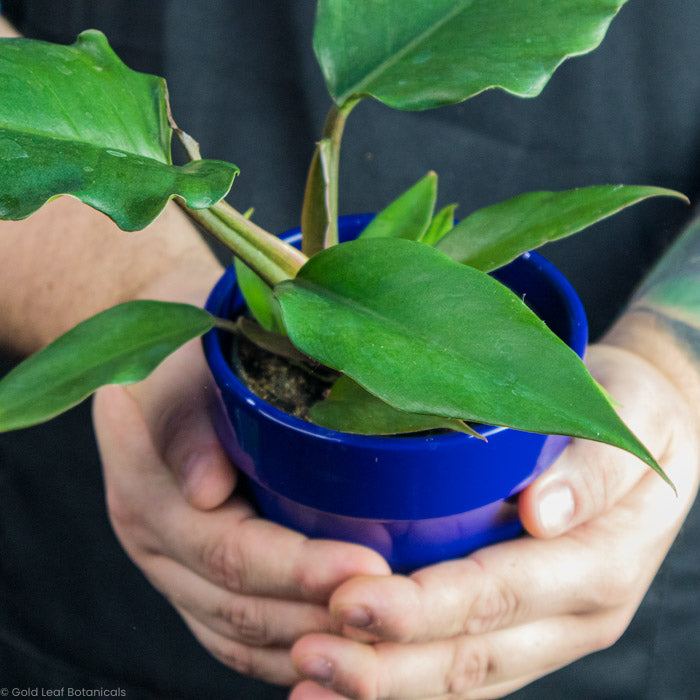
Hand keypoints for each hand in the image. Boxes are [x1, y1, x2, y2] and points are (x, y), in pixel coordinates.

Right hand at [92, 271, 390, 685]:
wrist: (157, 371)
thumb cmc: (183, 360)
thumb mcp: (181, 369)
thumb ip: (190, 420)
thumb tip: (205, 489)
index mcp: (149, 492)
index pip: (230, 551)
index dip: (300, 568)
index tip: (368, 564)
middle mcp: (153, 544)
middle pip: (238, 607)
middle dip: (318, 614)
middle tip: (391, 609)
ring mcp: (169, 569)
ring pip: (237, 637)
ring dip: (308, 644)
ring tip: (376, 635)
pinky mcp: (189, 582)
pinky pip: (232, 641)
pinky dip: (283, 652)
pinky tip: (332, 645)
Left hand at [289, 342, 698, 698]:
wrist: (656, 440)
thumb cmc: (631, 416)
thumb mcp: (628, 420)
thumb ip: (591, 471)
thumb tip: (542, 513)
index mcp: (599, 563)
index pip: (497, 593)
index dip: (421, 606)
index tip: (348, 601)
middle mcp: (575, 615)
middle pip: (471, 655)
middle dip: (385, 663)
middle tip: (307, 653)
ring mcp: (552, 632)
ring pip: (464, 680)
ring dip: (385, 688)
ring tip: (310, 680)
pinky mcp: (528, 632)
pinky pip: (468, 675)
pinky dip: (408, 684)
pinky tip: (352, 684)